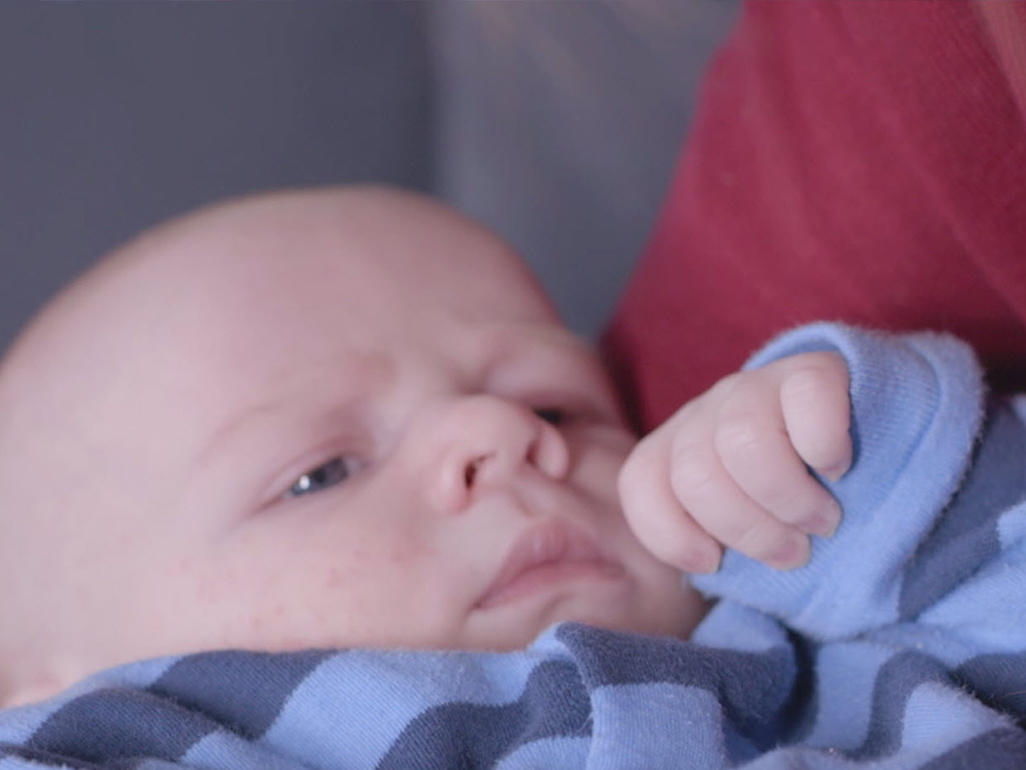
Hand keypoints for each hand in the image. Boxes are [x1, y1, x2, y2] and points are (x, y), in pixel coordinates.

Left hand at [619, 352, 850, 572]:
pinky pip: (805, 402)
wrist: (870, 437)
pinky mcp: (811, 370)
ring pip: (743, 442)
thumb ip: (714, 547)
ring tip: (821, 520)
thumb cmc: (798, 504)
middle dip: (748, 529)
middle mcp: (707, 414)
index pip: (640, 481)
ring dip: (789, 498)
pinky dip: (825, 448)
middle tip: (793, 551)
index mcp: (677, 451)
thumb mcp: (745, 531)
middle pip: (695, 474)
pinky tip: (838, 468)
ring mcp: (755, 386)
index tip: (712, 562)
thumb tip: (707, 571)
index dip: (669, 534)